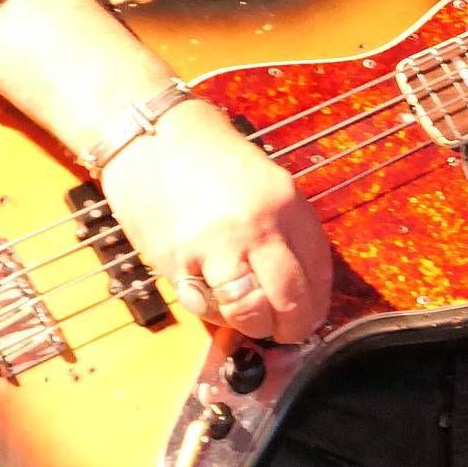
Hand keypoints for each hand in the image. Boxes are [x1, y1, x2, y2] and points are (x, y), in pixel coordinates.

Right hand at [99, 97, 332, 344]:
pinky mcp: (178, 262)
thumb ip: (282, 226)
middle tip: (284, 332)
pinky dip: (213, 313)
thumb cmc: (205, 153)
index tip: (310, 314)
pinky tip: (211, 297)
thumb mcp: (263, 180)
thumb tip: (297, 282)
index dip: (317, 303)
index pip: (319, 270)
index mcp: (286, 201)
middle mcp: (258, 226)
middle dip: (292, 327)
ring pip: (250, 313)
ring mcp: (217, 246)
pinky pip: (205, 306)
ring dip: (252, 327)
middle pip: (291, 300)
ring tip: (248, 320)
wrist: (148, 134)